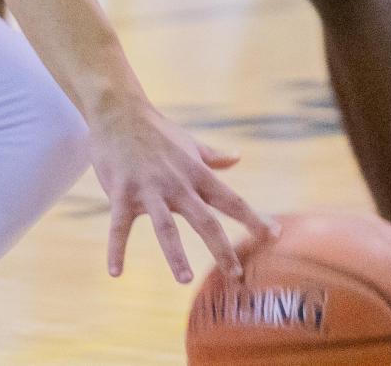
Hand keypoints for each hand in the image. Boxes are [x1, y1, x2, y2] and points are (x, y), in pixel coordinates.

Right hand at [91, 101, 274, 284]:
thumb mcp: (188, 142)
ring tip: (184, 279)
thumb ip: (212, 156)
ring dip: (175, 254)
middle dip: (221, 249)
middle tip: (235, 274)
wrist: (117, 110)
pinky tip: (116, 271)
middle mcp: (177, 183)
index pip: (231, 200)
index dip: (253, 219)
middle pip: (205, 220)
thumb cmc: (155, 129)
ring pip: (165, 227)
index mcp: (196, 173)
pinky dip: (117, 249)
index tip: (274, 236)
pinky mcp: (121, 193)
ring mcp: (148, 189)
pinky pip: (119, 225)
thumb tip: (237, 157)